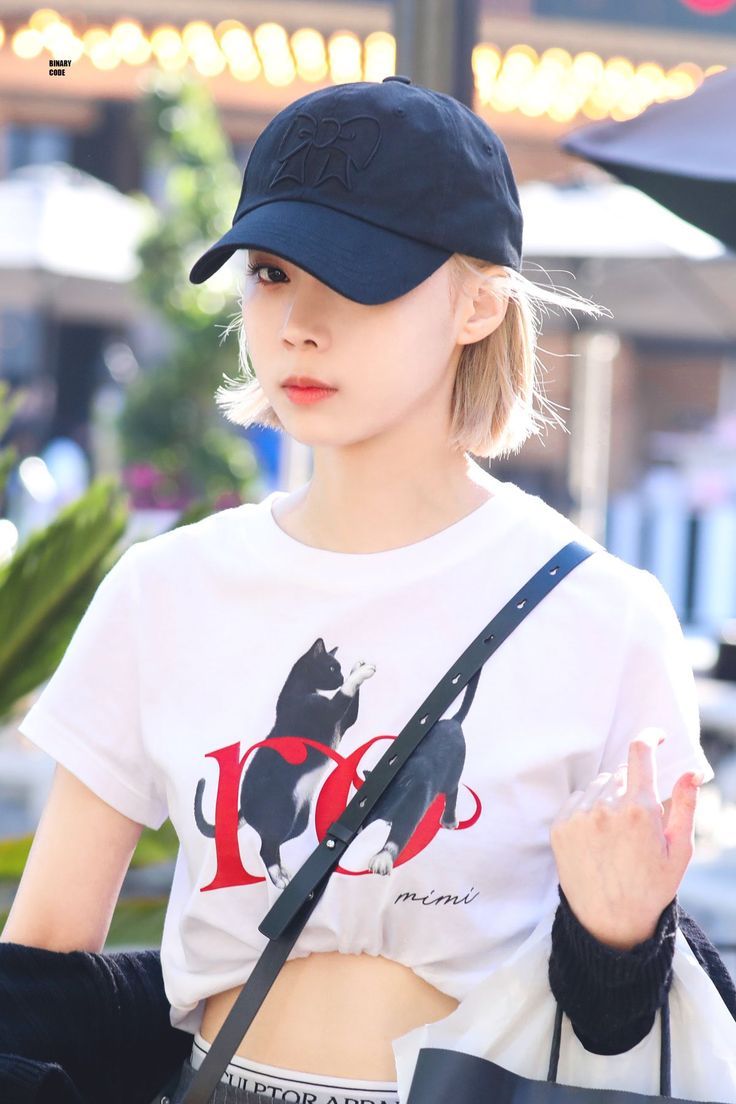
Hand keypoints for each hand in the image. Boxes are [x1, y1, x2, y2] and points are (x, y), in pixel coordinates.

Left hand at [550, 727, 704, 949]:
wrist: (609, 922)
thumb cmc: (651, 886)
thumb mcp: (679, 850)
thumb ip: (685, 806)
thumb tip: (691, 772)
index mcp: (639, 810)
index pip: (640, 754)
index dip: (650, 737)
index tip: (656, 736)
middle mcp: (606, 808)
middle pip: (620, 774)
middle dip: (632, 787)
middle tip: (639, 822)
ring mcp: (579, 817)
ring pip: (598, 785)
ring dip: (610, 798)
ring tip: (618, 834)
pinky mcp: (560, 827)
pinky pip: (577, 800)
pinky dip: (588, 809)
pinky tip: (598, 837)